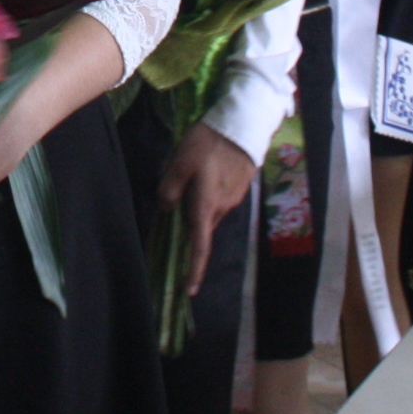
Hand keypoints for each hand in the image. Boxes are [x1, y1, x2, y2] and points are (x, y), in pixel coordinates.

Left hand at [157, 128, 258, 294]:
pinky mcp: (239, 187)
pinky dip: (207, 196)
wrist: (244, 124)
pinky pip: (219, 201)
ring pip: (210, 213)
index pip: (200, 246)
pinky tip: (203, 174)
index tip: (189, 290)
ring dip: (197, 207)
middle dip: (188, 226)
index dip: (194, 269)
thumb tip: (167, 209)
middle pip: (202, 228)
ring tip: (188, 178)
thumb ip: (171, 188)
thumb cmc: (209, 143)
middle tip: (175, 202)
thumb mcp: (180, 162)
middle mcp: (223, 208)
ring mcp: (234, 198)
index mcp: (206, 206)